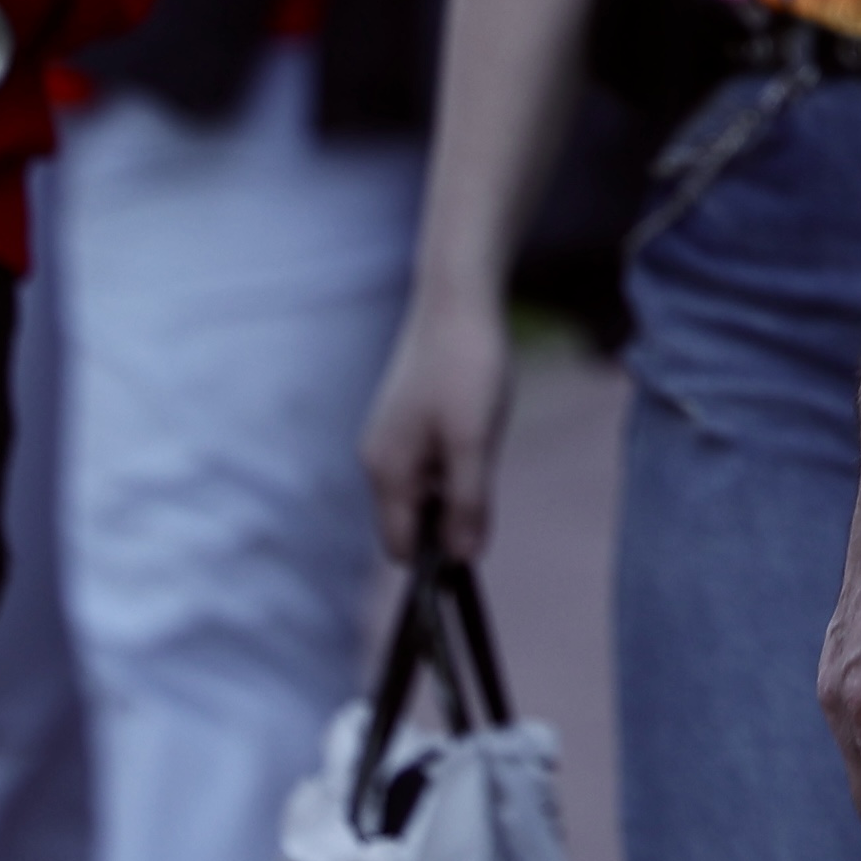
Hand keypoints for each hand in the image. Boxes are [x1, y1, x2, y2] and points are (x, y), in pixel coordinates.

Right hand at [360, 282, 518, 562]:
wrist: (456, 299)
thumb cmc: (466, 368)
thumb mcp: (475, 443)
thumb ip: (468, 504)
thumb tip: (465, 560)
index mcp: (386, 473)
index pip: (401, 549)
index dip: (437, 556)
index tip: (477, 536)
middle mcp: (377, 461)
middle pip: (412, 522)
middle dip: (450, 515)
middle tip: (484, 469)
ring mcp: (388, 439)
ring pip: (424, 492)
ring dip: (455, 484)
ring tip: (480, 438)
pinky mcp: (404, 421)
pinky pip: (428, 464)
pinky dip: (453, 459)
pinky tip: (475, 422)